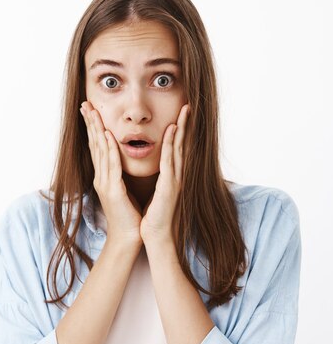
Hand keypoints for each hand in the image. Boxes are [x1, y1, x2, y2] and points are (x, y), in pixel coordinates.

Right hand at [80, 100, 143, 251]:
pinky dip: (110, 150)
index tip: (90, 111)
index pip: (98, 147)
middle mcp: (101, 177)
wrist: (128, 238)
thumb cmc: (129, 216)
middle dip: (90, 123)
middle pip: (94, 145)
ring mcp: (105, 183)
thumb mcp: (123, 190)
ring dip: (97, 130)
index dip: (93, 128)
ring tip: (93, 112)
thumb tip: (121, 162)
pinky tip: (108, 136)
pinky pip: (112, 166)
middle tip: (85, 104)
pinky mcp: (113, 190)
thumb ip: (119, 175)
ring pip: (100, 151)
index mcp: (104, 177)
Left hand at [140, 104, 189, 246]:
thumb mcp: (159, 194)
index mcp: (173, 177)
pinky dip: (171, 145)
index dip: (180, 132)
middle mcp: (178, 176)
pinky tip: (171, 131)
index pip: (177, 150)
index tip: (181, 114)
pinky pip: (170, 161)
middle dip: (185, 125)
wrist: (157, 238)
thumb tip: (160, 169)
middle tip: (188, 105)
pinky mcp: (169, 187)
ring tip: (184, 111)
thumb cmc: (155, 217)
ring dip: (181, 129)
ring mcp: (176, 181)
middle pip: (182, 145)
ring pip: (179, 149)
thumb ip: (161, 180)